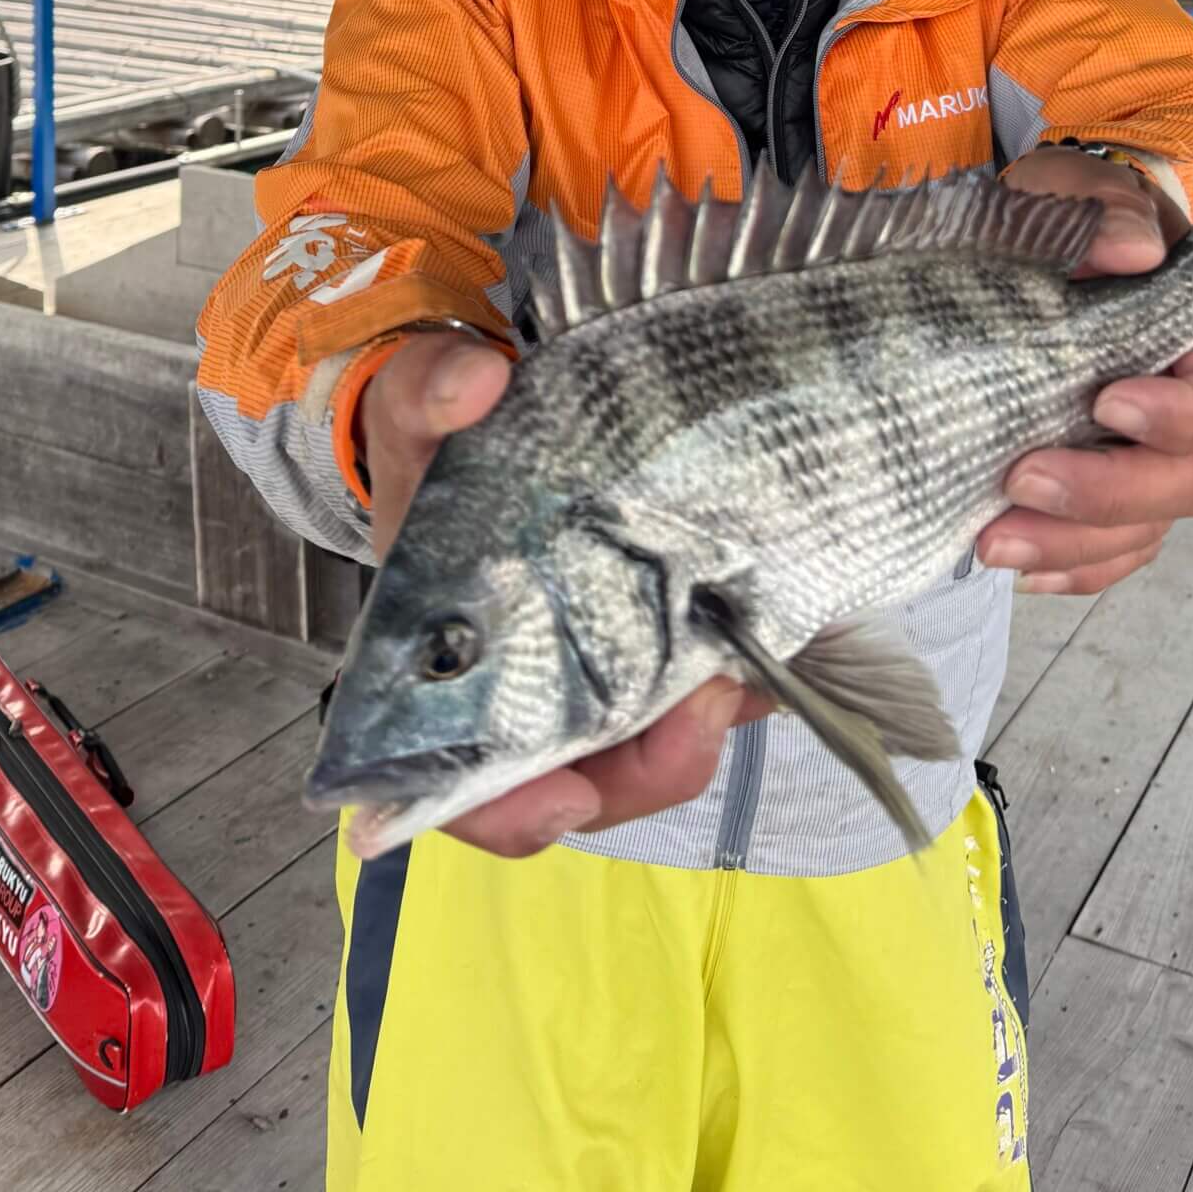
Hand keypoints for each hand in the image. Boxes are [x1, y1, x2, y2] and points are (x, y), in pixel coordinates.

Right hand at [354, 332, 770, 857]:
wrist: (488, 418)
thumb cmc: (437, 440)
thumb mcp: (414, 409)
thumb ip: (428, 392)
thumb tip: (477, 382)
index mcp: (447, 667)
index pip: (460, 783)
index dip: (508, 809)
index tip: (565, 797)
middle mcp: (523, 690)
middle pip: (586, 783)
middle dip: (654, 764)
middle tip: (711, 698)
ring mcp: (596, 673)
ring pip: (656, 747)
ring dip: (710, 719)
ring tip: (755, 665)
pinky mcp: (658, 641)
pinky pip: (703, 690)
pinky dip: (743, 678)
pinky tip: (778, 634)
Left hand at [985, 147, 1192, 592]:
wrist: (1013, 248)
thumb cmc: (1061, 217)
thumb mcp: (1073, 191)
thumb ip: (1105, 211)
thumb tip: (1130, 252)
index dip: (1185, 415)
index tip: (1109, 403)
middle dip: (1110, 491)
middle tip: (1024, 477)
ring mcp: (1151, 463)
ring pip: (1147, 530)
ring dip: (1074, 542)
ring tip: (992, 539)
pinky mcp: (1107, 501)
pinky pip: (1107, 557)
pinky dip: (1065, 567)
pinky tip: (1015, 566)